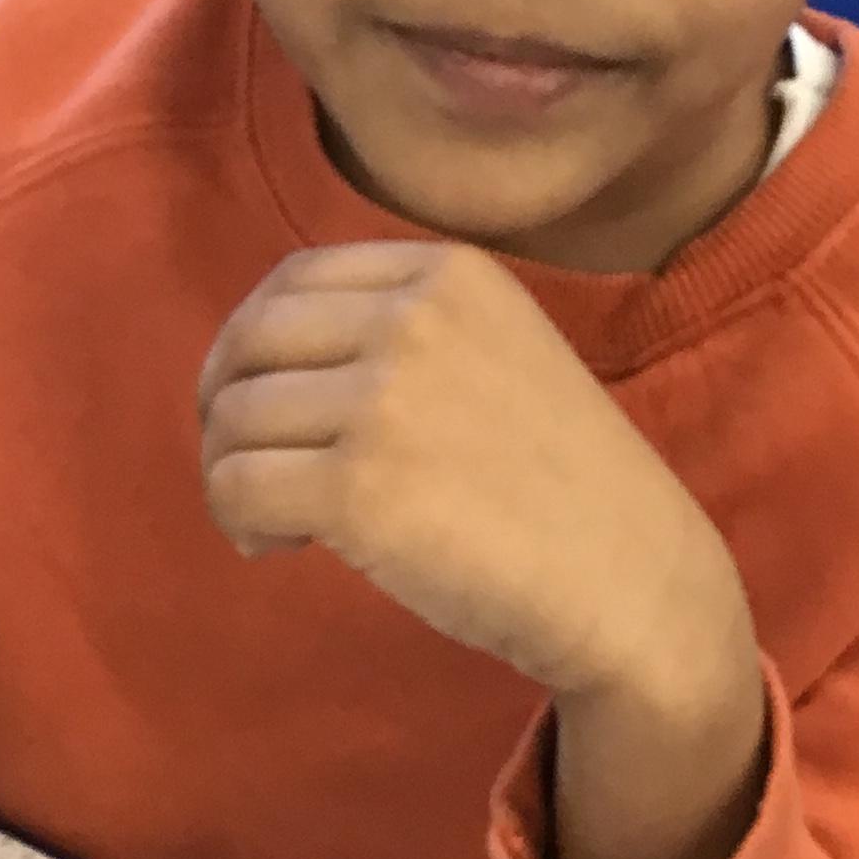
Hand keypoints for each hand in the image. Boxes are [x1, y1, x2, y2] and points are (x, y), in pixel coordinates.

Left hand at [197, 240, 744, 700]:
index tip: (254, 397)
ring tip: (274, 520)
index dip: (251, 341)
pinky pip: (237, 486)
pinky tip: (277, 546)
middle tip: (244, 465)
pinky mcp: (359, 487)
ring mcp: (385, 400)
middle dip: (224, 404)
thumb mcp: (497, 354)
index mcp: (448, 275)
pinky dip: (237, 521)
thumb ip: (401, 332)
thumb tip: (261, 360)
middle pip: (251, 341)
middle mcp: (412, 319)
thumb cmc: (562, 487)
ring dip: (229, 472)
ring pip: (235, 418)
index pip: (293, 279)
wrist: (635, 583)